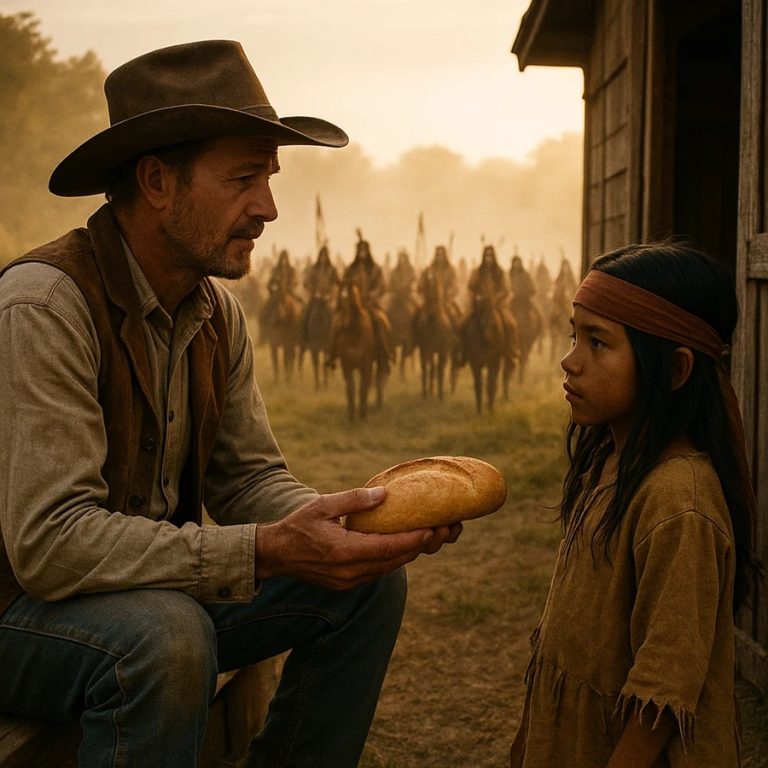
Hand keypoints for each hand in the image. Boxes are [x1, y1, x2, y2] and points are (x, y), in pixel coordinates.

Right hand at [253, 487, 461, 589]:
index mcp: (345, 552)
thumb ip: (354, 500)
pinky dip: (393, 559)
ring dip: (410, 554)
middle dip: (421, 546)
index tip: (435, 527)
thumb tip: (384, 495)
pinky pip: (378, 572)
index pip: (389, 548)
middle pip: (395, 561)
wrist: (275, 555)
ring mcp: (349, 581)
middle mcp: (350, 572)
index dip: (415, 539)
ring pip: (389, 568)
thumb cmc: (298, 525)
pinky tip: (404, 545)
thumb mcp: (323, 505)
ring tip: (431, 536)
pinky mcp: (346, 585)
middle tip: (444, 529)